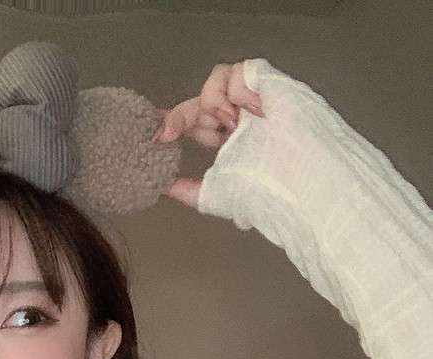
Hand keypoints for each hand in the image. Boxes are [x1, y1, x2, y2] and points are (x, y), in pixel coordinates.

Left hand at [151, 62, 265, 209]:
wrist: (296, 177)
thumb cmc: (263, 189)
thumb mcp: (213, 194)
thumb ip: (187, 190)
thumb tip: (163, 187)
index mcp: (228, 140)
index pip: (195, 123)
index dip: (173, 123)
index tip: (155, 136)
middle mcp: (238, 117)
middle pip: (198, 102)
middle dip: (179, 117)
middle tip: (167, 134)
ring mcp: (250, 98)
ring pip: (214, 81)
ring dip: (212, 103)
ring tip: (229, 126)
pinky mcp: (263, 80)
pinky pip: (234, 71)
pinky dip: (233, 92)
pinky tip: (249, 114)